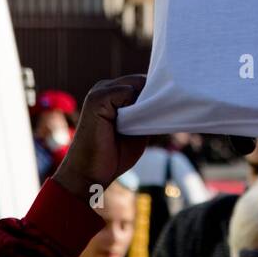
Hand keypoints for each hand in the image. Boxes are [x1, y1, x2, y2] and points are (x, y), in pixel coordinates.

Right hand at [53, 75, 151, 203]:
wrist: (89, 175)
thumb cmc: (113, 156)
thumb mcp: (137, 129)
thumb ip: (146, 112)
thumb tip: (167, 99)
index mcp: (112, 92)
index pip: (142, 82)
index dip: (155, 96)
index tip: (161, 111)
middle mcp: (105, 87)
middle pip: (141, 80)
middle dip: (152, 98)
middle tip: (151, 121)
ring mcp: (100, 91)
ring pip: (137, 84)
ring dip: (144, 103)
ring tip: (137, 126)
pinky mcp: (98, 98)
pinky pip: (128, 91)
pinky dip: (135, 107)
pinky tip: (128, 124)